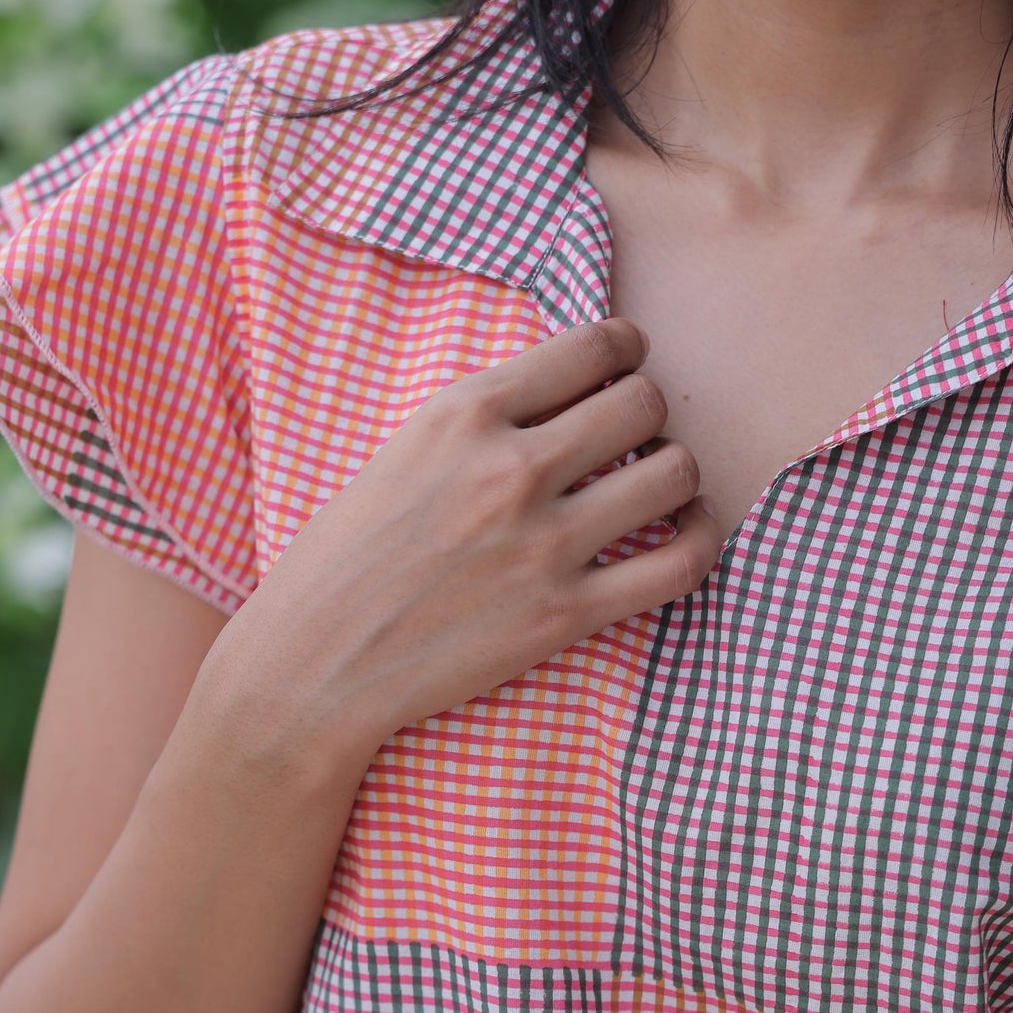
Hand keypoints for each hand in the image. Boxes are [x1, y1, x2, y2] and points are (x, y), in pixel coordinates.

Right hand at [254, 316, 720, 746]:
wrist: (311, 666)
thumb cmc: (343, 562)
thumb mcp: (399, 453)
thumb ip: (480, 420)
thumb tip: (567, 392)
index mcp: (463, 412)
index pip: (594, 345)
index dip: (627, 352)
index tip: (626, 369)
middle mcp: (509, 467)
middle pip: (646, 402)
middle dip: (652, 414)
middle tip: (636, 440)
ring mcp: (542, 543)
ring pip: (675, 474)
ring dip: (678, 475)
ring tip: (660, 489)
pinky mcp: (565, 614)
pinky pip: (681, 563)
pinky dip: (701, 542)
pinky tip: (684, 538)